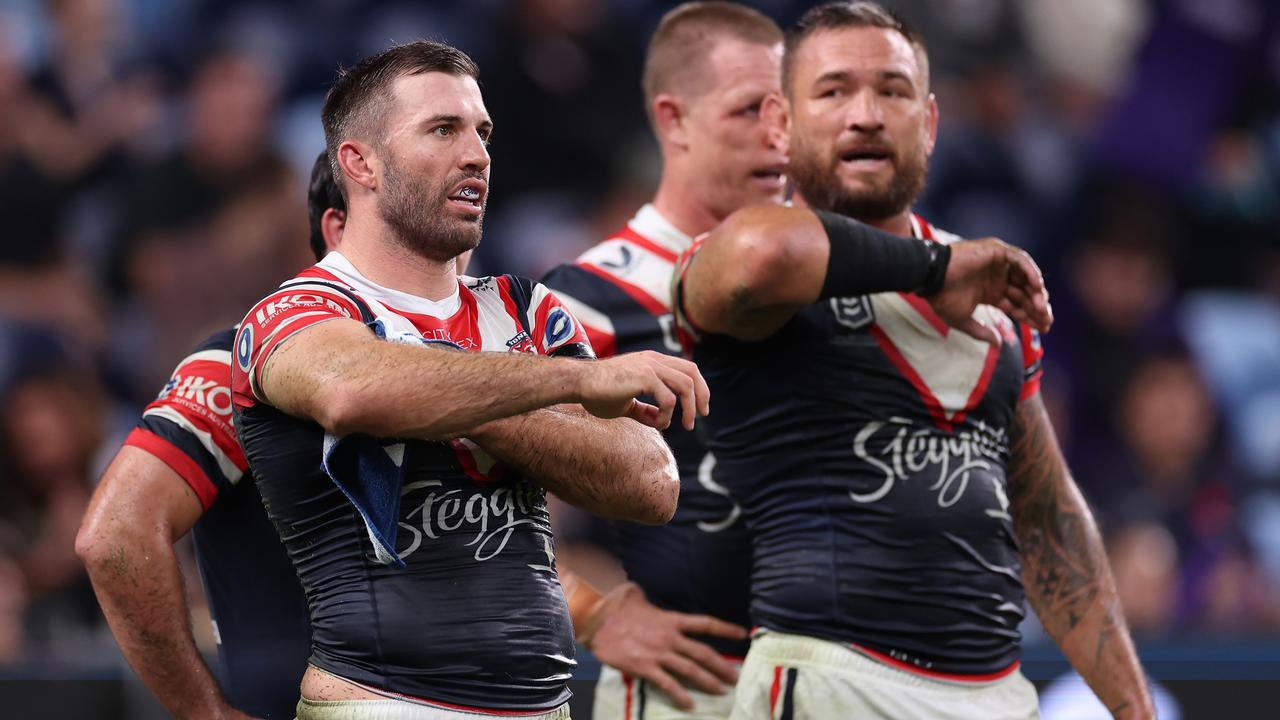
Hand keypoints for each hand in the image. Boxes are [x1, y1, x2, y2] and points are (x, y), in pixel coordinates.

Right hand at [575, 351, 709, 429]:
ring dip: (689, 408)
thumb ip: (645, 410)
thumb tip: (661, 421)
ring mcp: (649, 366)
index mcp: (652, 361)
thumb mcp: (627, 403)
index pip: (687, 368)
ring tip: (685, 425)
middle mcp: (654, 360)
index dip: (699, 387)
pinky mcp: (643, 377)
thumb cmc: (597, 392)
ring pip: (686, 386)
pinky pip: (668, 399)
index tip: (700, 408)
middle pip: (692, 373)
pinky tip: (658, 424)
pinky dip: (667, 415)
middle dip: (702, 396)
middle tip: (700, 417)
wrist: (578, 383)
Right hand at [578, 583, 746, 710]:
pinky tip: (690, 705)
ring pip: (691, 670)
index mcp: (671, 619)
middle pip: (703, 653)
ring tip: (721, 692)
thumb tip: (640, 593)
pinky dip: (681, 696)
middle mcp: (670, 637)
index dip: (726, 629)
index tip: (742, 634)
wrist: (596, 619)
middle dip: (722, 666)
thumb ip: (646, 599)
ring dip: (709, 682)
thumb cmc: (615, 608)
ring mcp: (659, 653)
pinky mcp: (645, 667)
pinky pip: (668, 684)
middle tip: (736, 678)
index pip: (705, 624)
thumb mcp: (636, 597)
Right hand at [930, 238, 1052, 343]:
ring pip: (1026, 277)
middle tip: (1046, 321)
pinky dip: (1031, 273)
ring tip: (1041, 307)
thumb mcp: (962, 321)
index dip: (1030, 316)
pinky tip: (1037, 288)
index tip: (1043, 328)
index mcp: (990, 292)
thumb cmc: (942, 298)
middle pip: (1025, 293)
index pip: (1016, 305)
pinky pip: (1021, 261)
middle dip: (1037, 307)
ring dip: (1036, 292)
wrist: (931, 278)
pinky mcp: (997, 251)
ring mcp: (998, 264)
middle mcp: (997, 278)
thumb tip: (998, 344)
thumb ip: (980, 332)